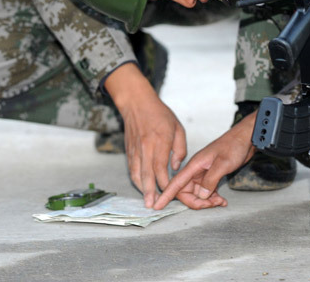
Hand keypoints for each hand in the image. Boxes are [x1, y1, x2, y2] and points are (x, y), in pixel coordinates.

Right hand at [105, 63, 186, 207]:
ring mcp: (135, 150)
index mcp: (160, 142)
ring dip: (142, 188)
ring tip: (146, 201)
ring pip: (136, 173)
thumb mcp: (177, 128)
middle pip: (147, 174)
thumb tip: (175, 166)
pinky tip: (141, 187)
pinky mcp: (129, 150)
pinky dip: (135, 179)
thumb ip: (180, 149)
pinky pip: (131, 168)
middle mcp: (146, 148)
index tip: (170, 192)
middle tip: (152, 206)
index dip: (165, 182)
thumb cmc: (159, 114)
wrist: (136, 103)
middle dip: (150, 191)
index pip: (161, 168)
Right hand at [152, 114, 256, 210]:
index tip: (157, 206)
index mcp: (194, 165)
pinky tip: (222, 199)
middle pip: (186, 192)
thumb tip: (202, 195)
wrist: (245, 138)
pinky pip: (207, 191)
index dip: (166, 195)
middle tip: (212, 204)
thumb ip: (211, 180)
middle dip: (197, 202)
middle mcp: (196, 170)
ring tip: (220, 201)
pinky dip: (213, 197)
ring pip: (198, 193)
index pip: (176, 182)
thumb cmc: (233, 146)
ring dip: (207, 201)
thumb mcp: (222, 163)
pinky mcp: (211, 175)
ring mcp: (203, 173)